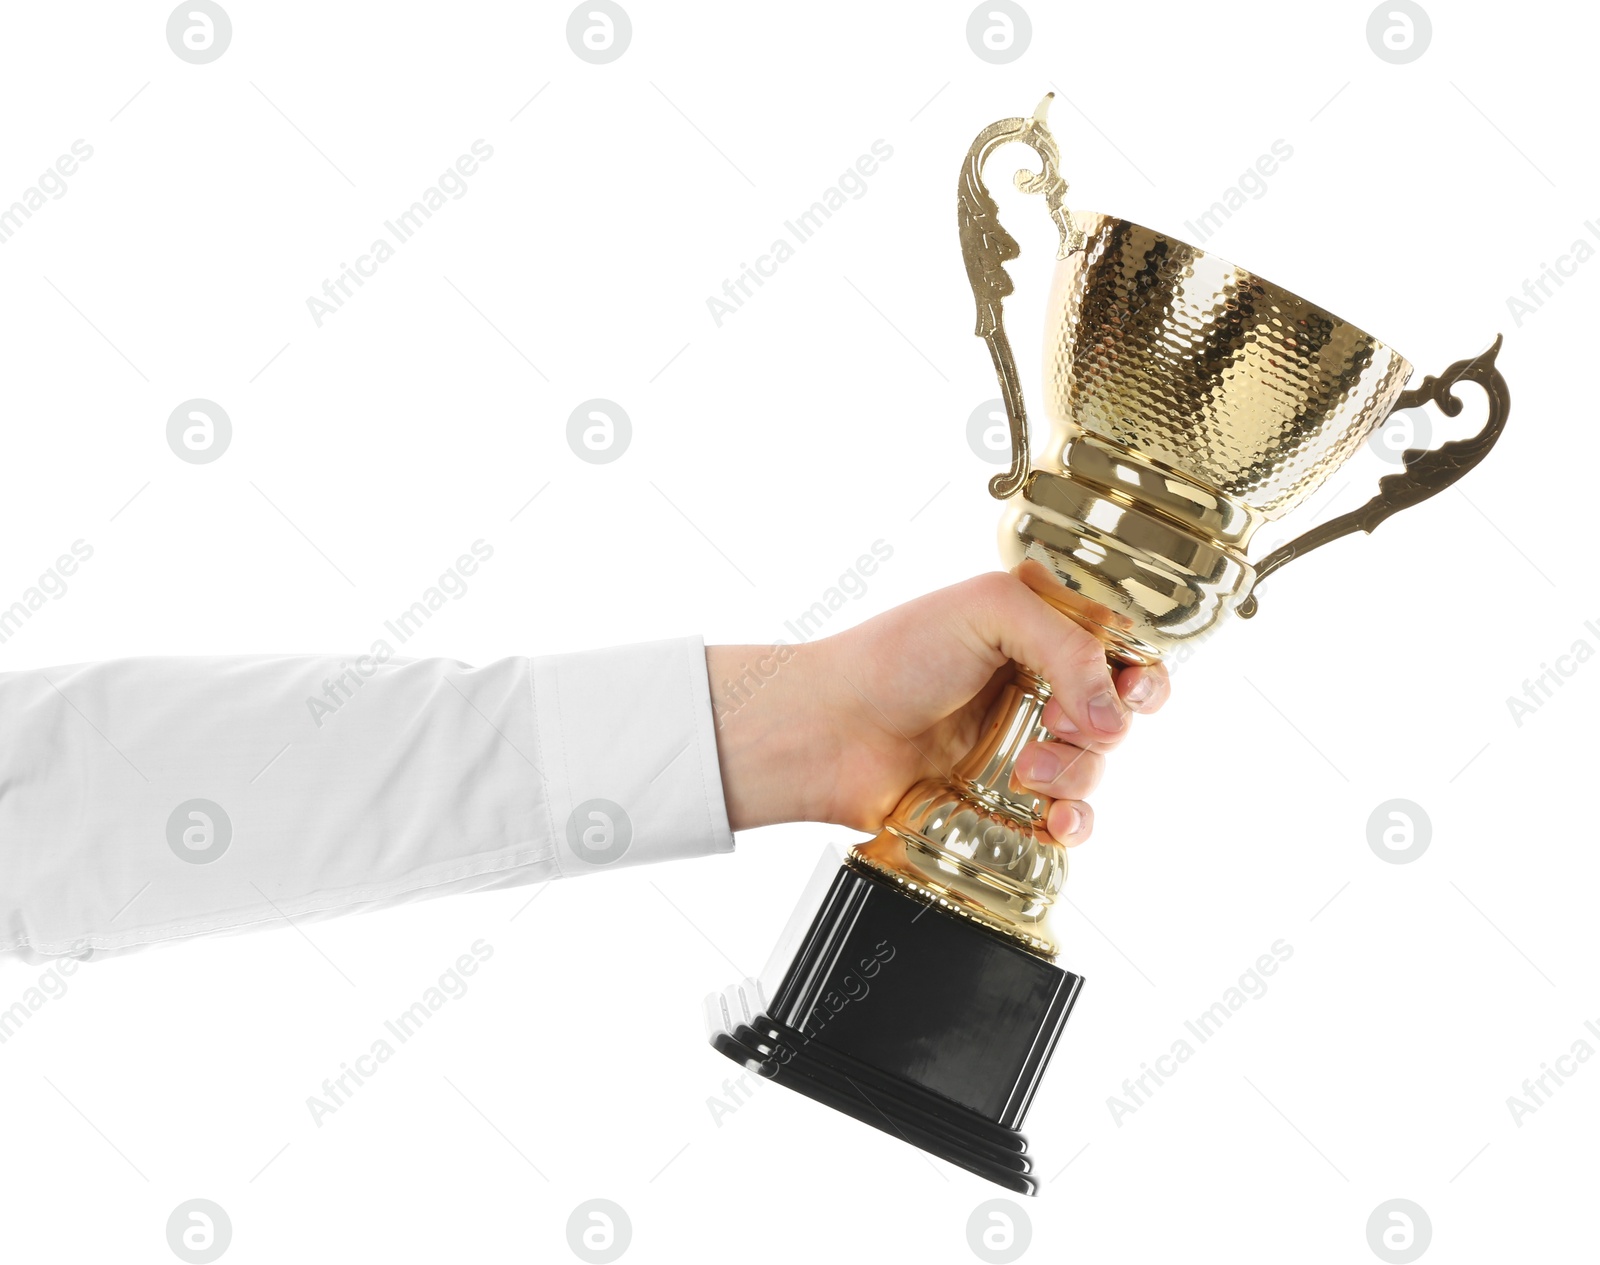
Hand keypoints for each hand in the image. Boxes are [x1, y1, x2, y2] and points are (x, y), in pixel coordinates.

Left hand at [707, 570, 1168, 845]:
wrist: (830, 730)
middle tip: (1059, 719)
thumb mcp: (986, 608)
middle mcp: (1035, 693)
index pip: (1120, 654)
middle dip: (1104, 724)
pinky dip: (1072, 823)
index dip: (1140, 673)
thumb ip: (1066, 642)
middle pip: (1116, 717)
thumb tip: (1112, 710)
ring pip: (1094, 772)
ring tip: (1025, 767)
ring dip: (1075, 772)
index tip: (1134, 688)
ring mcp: (1022, 751)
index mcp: (1038, 638)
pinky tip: (1053, 817)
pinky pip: (1066, 824)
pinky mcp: (1005, 805)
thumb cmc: (891, 657)